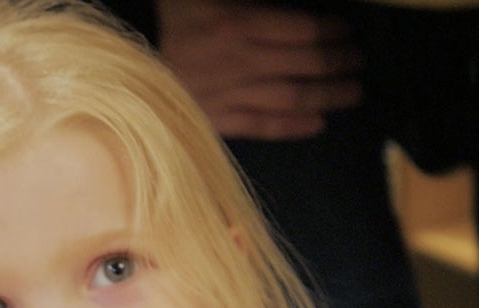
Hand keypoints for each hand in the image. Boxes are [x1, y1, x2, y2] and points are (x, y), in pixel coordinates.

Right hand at [157, 0, 362, 139]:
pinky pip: (263, 125)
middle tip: (360, 62)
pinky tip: (317, 123)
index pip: (304, 29)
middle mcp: (240, 61)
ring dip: (328, 95)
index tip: (349, 32)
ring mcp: (229, 94)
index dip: (333, 32)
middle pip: (306, 64)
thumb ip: (248, 1)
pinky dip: (293, 125)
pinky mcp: (214, 119)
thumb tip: (283, 10)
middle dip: (339, 63)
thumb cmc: (168, 20)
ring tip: (352, 93)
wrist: (118, 63)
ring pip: (292, 97)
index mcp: (238, 23)